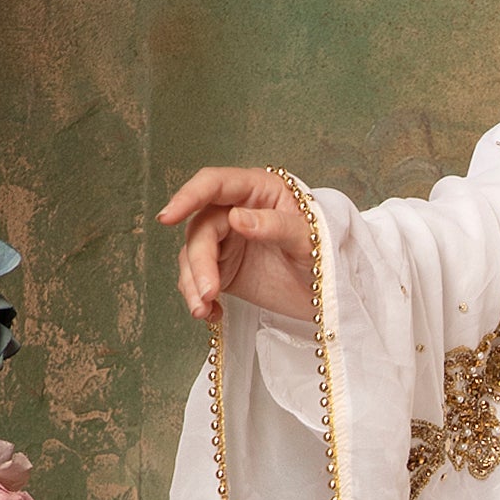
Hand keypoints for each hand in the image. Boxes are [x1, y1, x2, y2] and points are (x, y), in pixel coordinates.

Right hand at [158, 166, 314, 325]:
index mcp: (259, 190)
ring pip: (193, 256)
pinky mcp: (223, 270)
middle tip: (209, 293)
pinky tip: (212, 314)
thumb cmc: (328, 255)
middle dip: (199, 263)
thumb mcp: (309, 239)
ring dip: (193, 284)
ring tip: (204, 310)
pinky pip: (198, 280)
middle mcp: (236, 211)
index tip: (168, 217)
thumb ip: (275, 226)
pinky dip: (200, 299)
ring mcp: (227, 241)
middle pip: (200, 229)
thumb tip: (238, 217)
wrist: (332, 294)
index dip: (188, 197)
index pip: (215, 185)